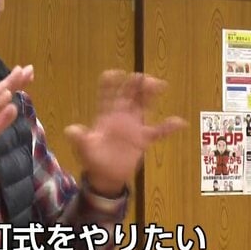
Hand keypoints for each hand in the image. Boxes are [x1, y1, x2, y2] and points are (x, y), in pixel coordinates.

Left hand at [65, 70, 186, 196]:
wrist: (104, 176)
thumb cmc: (92, 159)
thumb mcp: (83, 148)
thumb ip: (79, 138)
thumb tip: (70, 130)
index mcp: (105, 115)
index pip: (107, 94)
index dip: (110, 83)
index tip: (116, 73)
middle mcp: (120, 116)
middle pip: (129, 95)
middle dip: (135, 84)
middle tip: (142, 76)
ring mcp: (133, 126)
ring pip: (144, 105)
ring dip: (150, 94)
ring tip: (159, 84)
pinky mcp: (143, 139)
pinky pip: (158, 131)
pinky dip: (168, 127)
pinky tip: (180, 122)